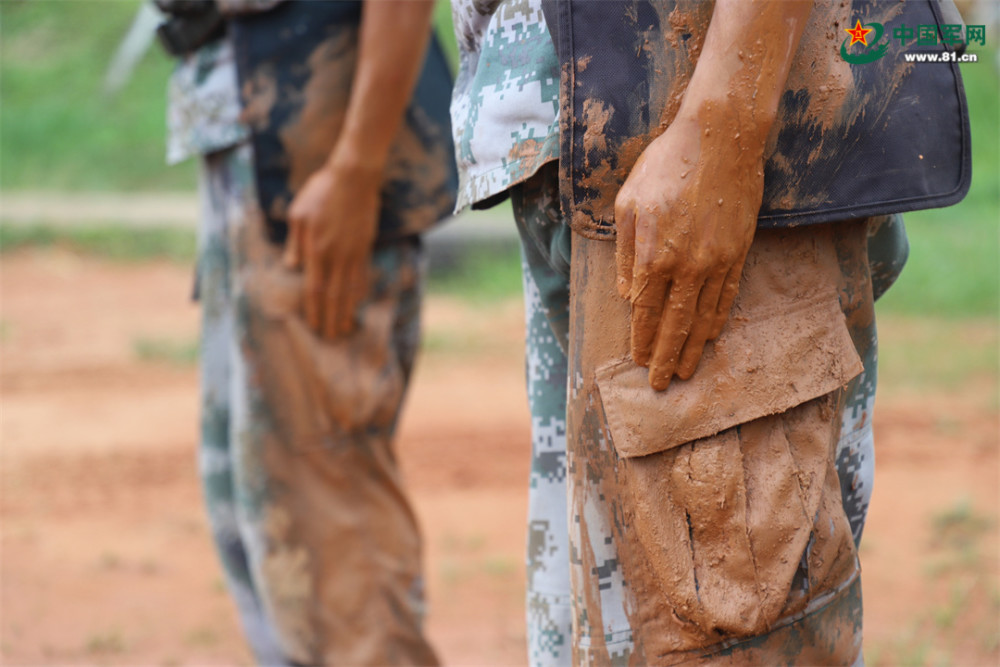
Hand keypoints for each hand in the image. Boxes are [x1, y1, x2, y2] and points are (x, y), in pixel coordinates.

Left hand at [285, 162, 379, 339]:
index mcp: (317, 250)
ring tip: (346, 327)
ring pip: (351, 289)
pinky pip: (363, 274)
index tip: (315, 327)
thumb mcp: (298, 214)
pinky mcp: (365, 246)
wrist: (354, 177)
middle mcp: (337, 256)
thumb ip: (295, 242)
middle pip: (335, 296)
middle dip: (333, 319)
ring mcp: (354, 253)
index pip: (315, 289)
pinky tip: (359, 301)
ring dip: (348, 310)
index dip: (315, 311)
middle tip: (332, 338)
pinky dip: (360, 291)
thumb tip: (292, 267)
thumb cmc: (321, 191)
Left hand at [614, 108, 763, 390]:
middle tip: (662, 384)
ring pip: (702, 317)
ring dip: (692, 348)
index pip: (644, 312)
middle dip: (665, 358)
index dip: (641, 340)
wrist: (720, 138)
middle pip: (674, 325)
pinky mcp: (738, 252)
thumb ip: (626, 253)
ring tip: (686, 371)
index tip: (638, 361)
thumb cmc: (665, 166)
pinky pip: (727, 297)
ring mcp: (716, 262)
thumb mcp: (628, 203)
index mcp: (654, 256)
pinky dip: (717, 320)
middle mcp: (686, 267)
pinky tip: (711, 335)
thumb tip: (628, 295)